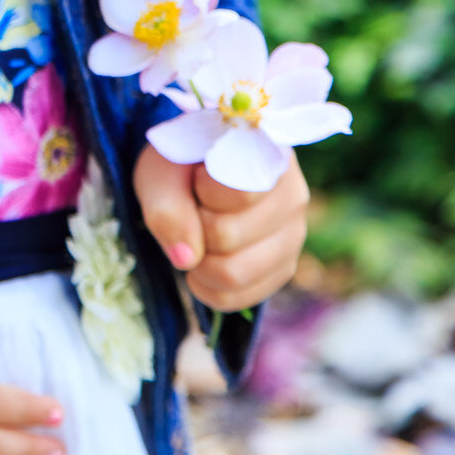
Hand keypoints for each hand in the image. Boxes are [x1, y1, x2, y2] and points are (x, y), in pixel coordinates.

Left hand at [133, 144, 308, 310]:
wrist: (195, 177)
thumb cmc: (181, 168)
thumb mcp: (162, 173)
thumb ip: (167, 208)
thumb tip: (186, 259)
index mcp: (270, 156)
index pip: (236, 194)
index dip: (201, 193)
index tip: (197, 178)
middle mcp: (293, 196)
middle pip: (228, 237)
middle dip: (194, 229)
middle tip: (193, 210)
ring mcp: (293, 236)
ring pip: (234, 275)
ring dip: (199, 262)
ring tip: (197, 237)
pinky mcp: (283, 269)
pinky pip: (237, 298)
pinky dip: (207, 287)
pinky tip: (203, 262)